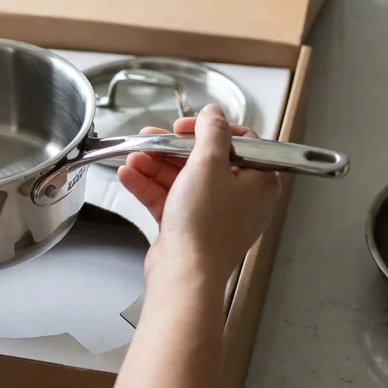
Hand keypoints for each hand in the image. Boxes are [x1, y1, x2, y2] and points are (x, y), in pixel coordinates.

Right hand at [117, 105, 280, 283]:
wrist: (185, 274)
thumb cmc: (205, 226)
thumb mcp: (209, 164)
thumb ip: (211, 133)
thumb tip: (214, 113)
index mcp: (258, 182)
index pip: (239, 143)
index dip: (209, 131)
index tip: (186, 128)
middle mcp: (239, 198)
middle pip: (204, 160)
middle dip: (172, 149)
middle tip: (152, 138)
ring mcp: (213, 214)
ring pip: (182, 179)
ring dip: (155, 165)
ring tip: (133, 155)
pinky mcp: (189, 227)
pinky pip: (169, 199)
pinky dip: (149, 186)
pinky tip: (129, 175)